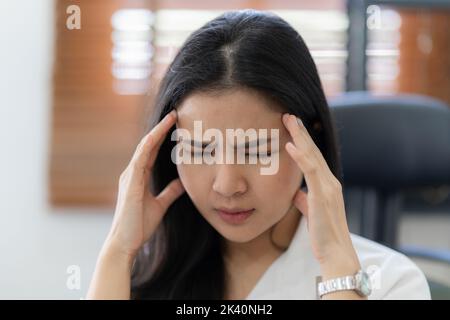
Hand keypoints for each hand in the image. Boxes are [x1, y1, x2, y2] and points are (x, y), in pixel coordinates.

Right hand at [104, 110, 184, 260]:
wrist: (125, 242)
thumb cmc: (139, 225)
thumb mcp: (160, 205)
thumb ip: (170, 192)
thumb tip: (182, 182)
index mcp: (139, 177)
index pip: (153, 151)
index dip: (163, 137)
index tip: (176, 124)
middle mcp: (133, 173)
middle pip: (149, 145)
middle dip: (161, 129)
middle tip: (175, 114)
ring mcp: (130, 176)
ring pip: (144, 148)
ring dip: (157, 132)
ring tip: (170, 119)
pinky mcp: (130, 183)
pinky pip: (139, 160)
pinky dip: (148, 146)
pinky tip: (156, 136)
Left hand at [282, 114, 359, 278]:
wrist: (336, 252)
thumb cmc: (323, 234)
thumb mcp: (311, 212)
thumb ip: (304, 199)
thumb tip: (295, 192)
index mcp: (327, 185)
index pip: (313, 158)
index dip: (303, 141)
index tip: (292, 127)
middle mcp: (330, 182)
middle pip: (313, 151)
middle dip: (301, 132)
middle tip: (289, 115)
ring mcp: (328, 187)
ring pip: (313, 156)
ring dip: (300, 137)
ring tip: (289, 120)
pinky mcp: (323, 195)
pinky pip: (311, 172)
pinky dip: (301, 157)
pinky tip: (291, 145)